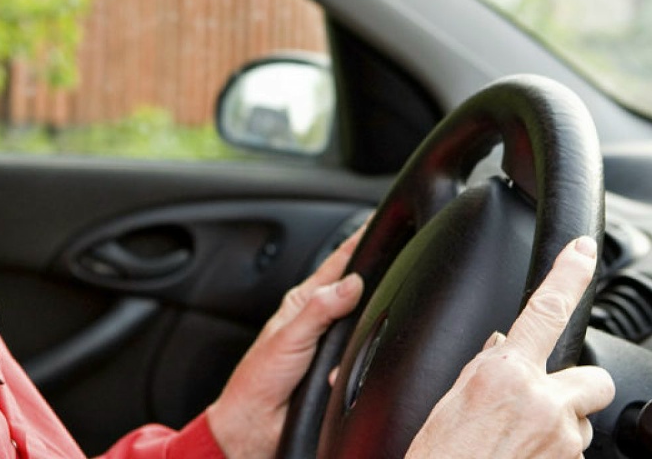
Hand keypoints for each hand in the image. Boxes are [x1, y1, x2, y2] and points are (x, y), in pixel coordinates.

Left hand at [206, 228, 364, 458]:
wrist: (256, 425)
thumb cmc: (259, 378)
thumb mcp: (289, 337)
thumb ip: (320, 310)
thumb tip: (351, 284)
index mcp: (304, 303)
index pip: (336, 265)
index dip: (356, 245)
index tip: (375, 225)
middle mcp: (320, 320)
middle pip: (358, 294)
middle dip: (375, 289)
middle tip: (396, 274)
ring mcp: (331, 346)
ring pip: (364, 329)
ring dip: (364, 339)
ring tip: (354, 343)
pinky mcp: (339, 371)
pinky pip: (361, 363)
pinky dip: (356, 370)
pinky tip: (338, 377)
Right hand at [406, 236, 615, 457]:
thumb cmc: (438, 457)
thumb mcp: (450, 402)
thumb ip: (484, 370)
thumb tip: (505, 350)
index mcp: (502, 374)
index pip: (544, 310)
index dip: (568, 275)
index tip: (584, 251)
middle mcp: (541, 401)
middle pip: (590, 378)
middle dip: (573, 389)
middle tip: (544, 404)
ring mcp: (561, 439)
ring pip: (580, 422)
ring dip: (558, 430)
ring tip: (517, 446)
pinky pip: (573, 453)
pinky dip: (551, 456)